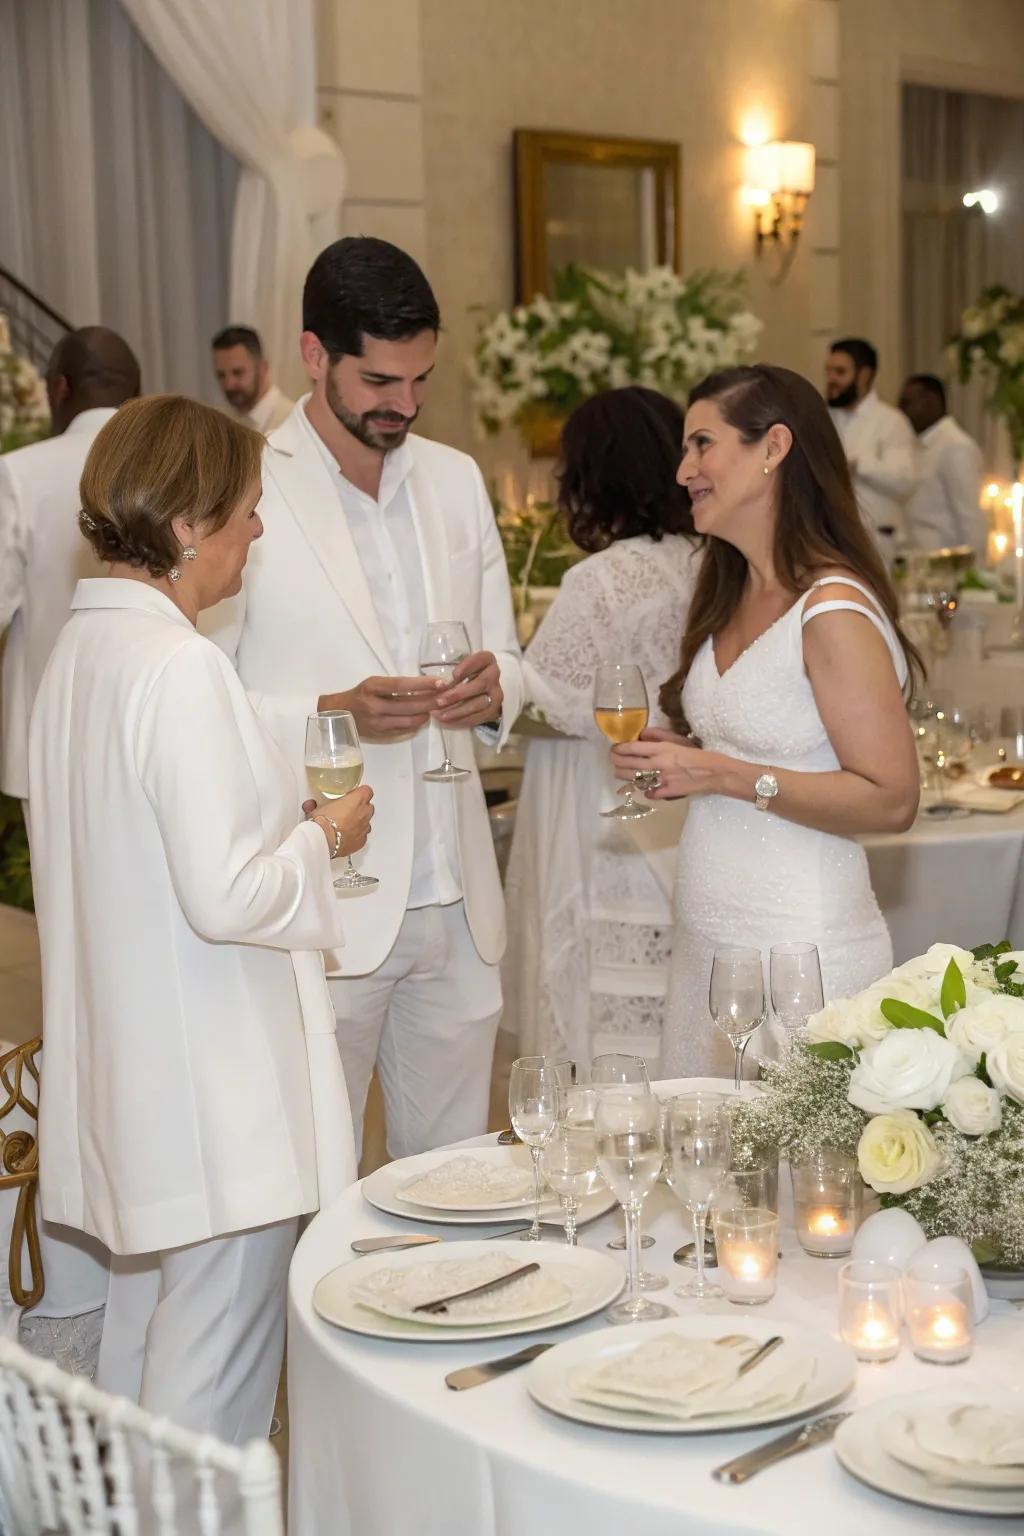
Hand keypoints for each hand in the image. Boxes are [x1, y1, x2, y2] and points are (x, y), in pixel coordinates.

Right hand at [303, 786, 373, 856]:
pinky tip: (344, 837)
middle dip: (359, 808)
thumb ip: (317, 804)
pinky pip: (361, 836)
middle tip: (345, 810)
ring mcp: (364, 827)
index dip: (359, 793)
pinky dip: (355, 836)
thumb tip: (311, 805)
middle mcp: (364, 813)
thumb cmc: (323, 822)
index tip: (352, 795)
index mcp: (358, 799)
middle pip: (368, 806)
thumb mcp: (318, 807)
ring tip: (344, 825)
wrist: (323, 840)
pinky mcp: (362, 841)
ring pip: (365, 822)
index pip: (366, 791)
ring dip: (358, 822)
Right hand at [318, 677, 440, 741]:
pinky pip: (404, 730)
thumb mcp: (373, 684)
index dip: (423, 684)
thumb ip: (395, 686)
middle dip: (432, 701)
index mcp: (372, 687)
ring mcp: (377, 722)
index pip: (402, 685)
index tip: (440, 682)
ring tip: (436, 708)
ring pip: (410, 720)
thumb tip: (425, 685)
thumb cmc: (360, 694)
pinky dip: (417, 724)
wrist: (338, 713)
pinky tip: (423, 718)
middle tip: (447, 697)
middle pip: (409, 705)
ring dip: (426, 714)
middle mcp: (374, 705)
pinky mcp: (380, 734)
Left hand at [435, 650, 502, 727]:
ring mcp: (497, 693)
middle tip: (439, 701)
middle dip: (458, 694)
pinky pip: (479, 717)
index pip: (481, 659)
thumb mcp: (458, 668)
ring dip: (458, 710)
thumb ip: (451, 674)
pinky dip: (462, 720)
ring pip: (479, 703)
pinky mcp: (494, 710)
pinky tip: (448, 721)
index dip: (468, 666)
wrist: (479, 692)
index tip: (453, 675)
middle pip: (480, 684)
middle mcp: (494, 675)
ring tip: (440, 715)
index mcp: (487, 660)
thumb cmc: (463, 675)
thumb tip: (440, 686)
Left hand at [610, 732, 720, 799]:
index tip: (614, 747)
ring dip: (622, 775)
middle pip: (628, 764)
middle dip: (616, 761)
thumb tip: (641, 734)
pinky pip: (647, 792)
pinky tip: (640, 786)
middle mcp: (658, 764)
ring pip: (633, 778)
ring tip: (618, 771)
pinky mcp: (665, 792)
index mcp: (661, 749)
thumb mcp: (678, 740)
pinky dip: (642, 789)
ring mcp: (660, 779)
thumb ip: (658, 735)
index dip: (619, 748)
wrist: (712, 772)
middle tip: (613, 758)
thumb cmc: (695, 754)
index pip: (632, 748)